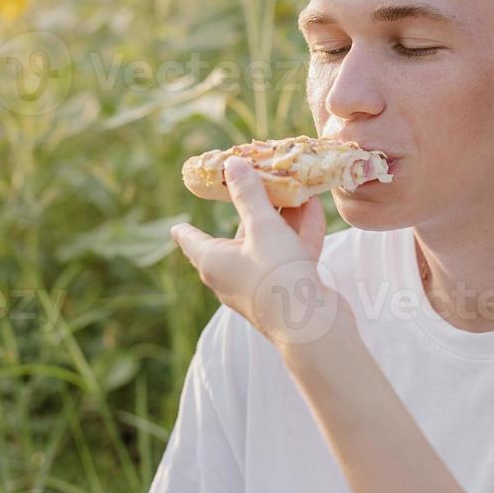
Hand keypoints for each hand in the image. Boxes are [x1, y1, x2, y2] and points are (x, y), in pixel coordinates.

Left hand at [171, 156, 348, 346]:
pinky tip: (313, 206)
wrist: (313, 328)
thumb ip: (249, 194)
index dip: (185, 225)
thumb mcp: (262, 227)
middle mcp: (233, 273)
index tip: (180, 217)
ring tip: (292, 183)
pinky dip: (300, 230)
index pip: (189, 239)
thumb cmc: (276, 275)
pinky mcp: (288, 285)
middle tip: (256, 176)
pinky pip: (290, 251)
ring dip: (281, 213)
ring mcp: (262, 281)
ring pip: (269, 240)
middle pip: (237, 233)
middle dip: (250, 204)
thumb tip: (232, 164)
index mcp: (213, 261)